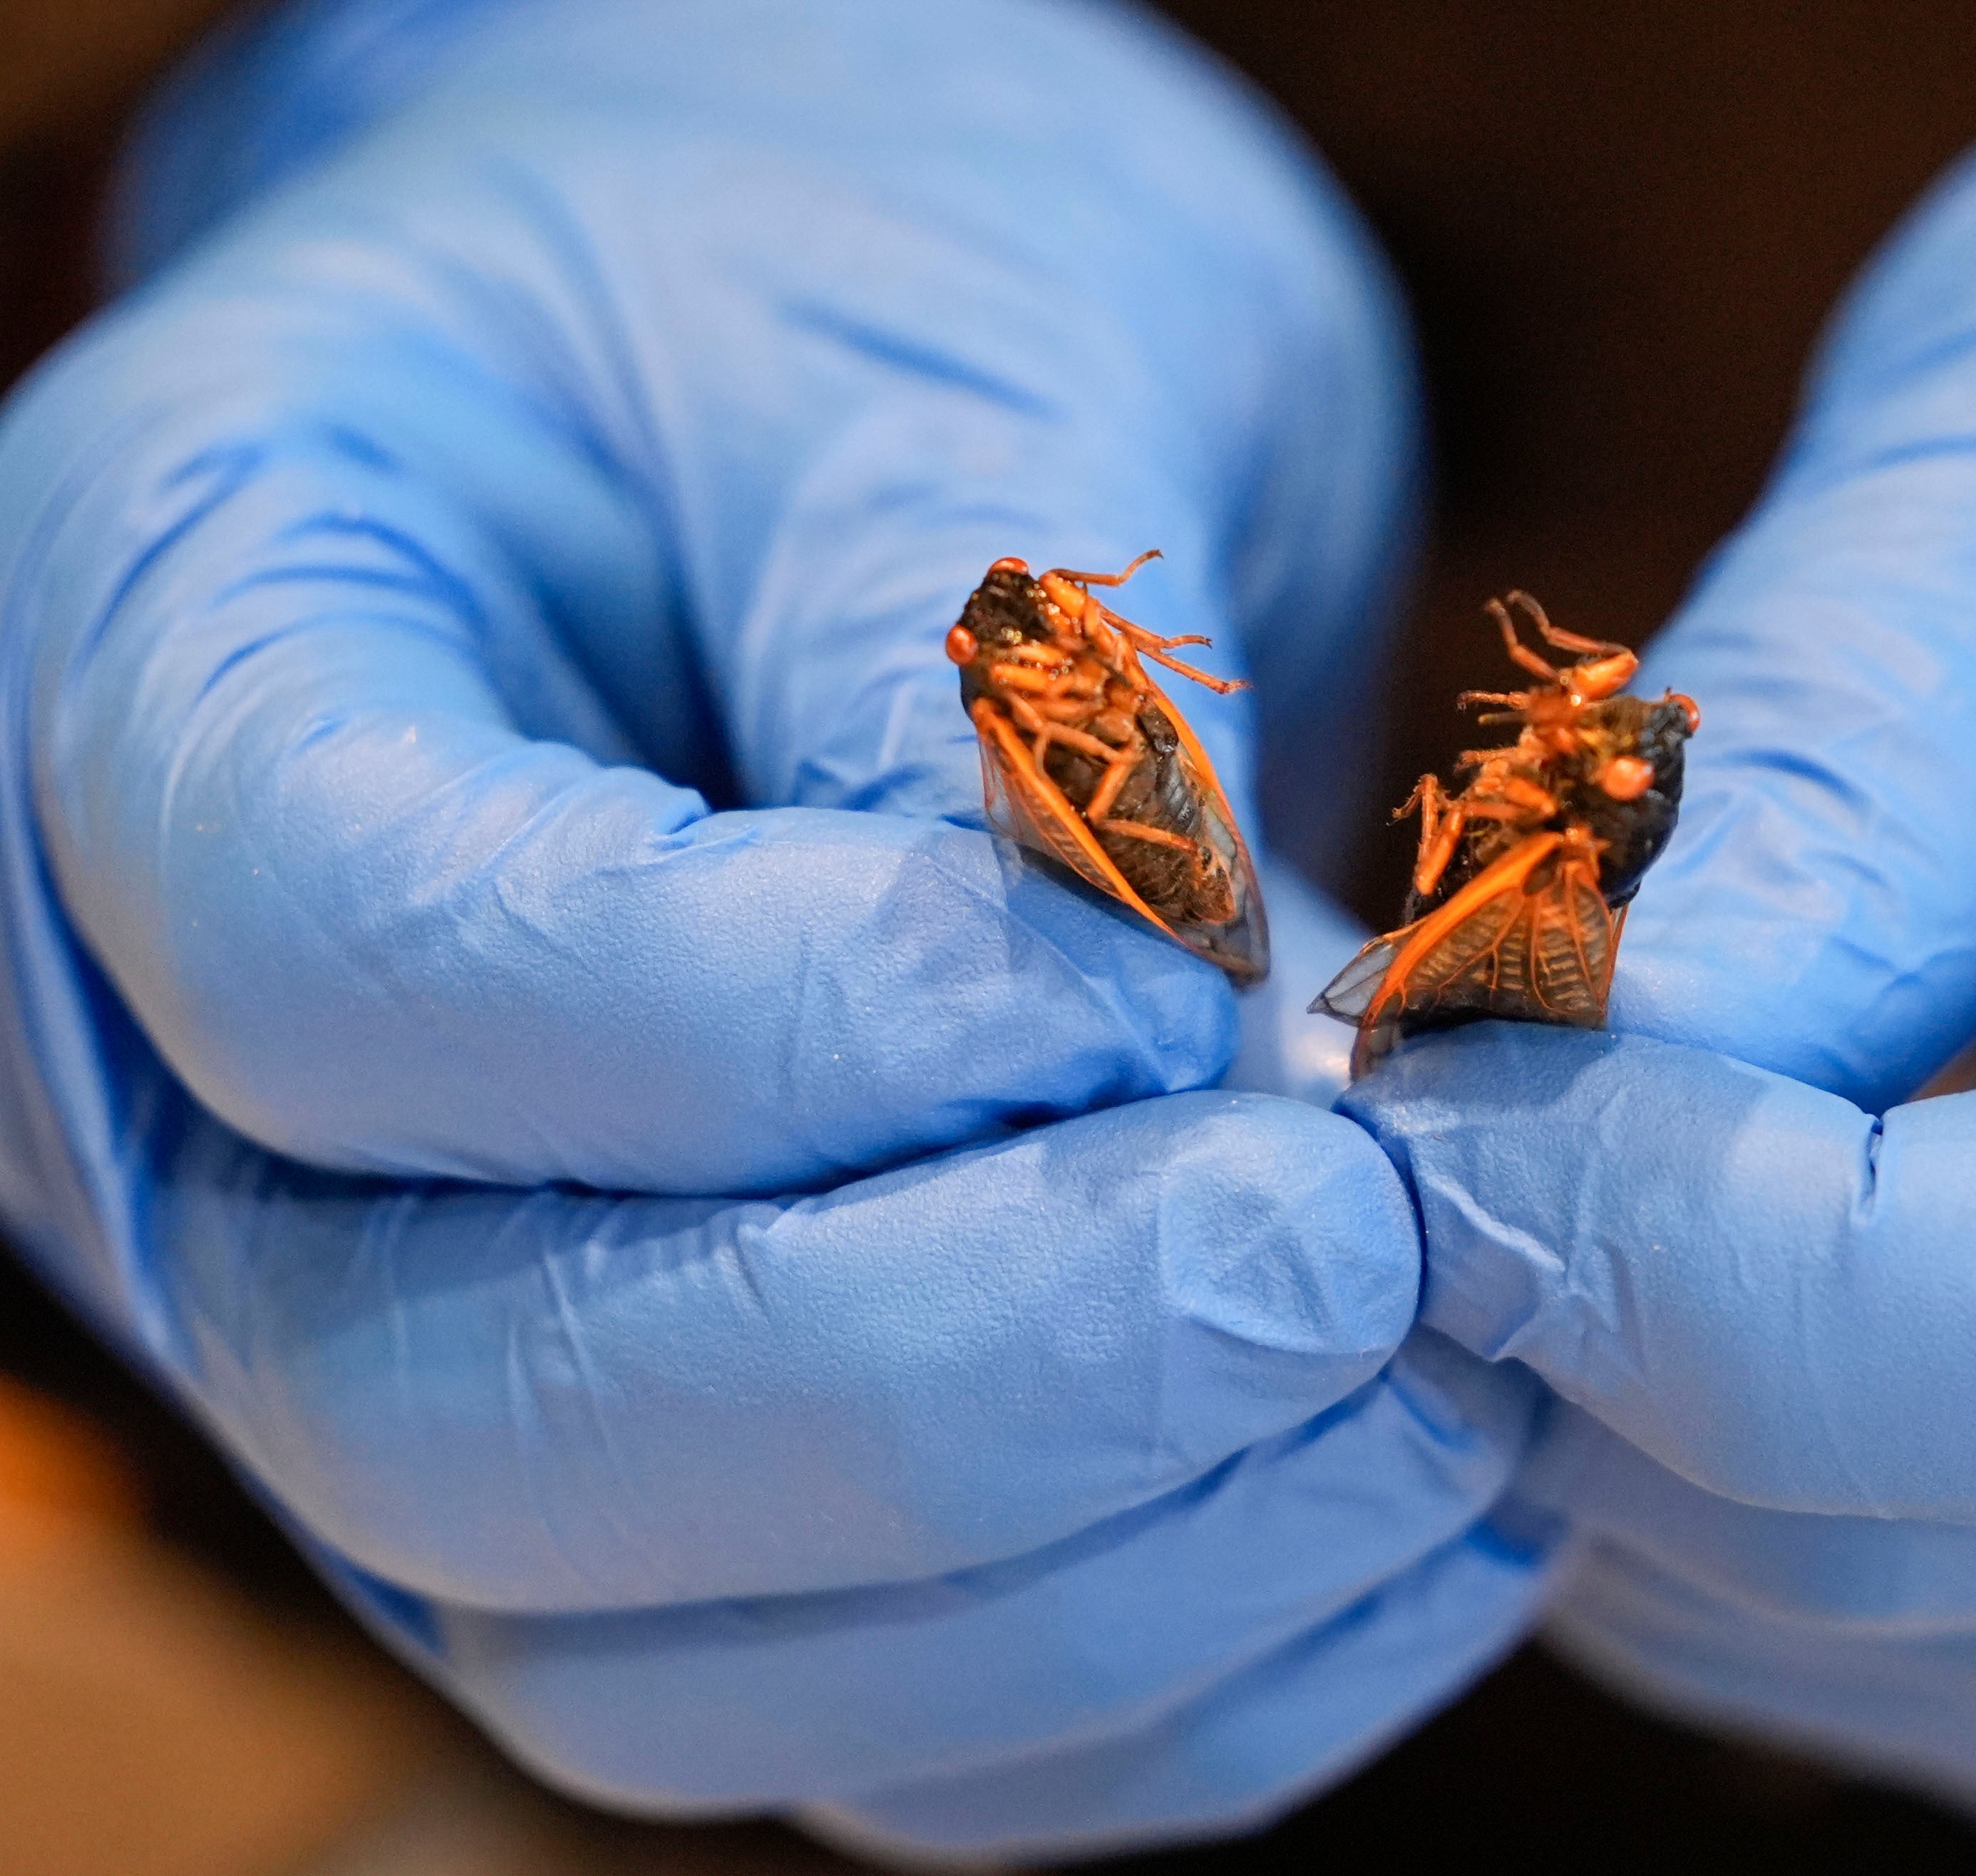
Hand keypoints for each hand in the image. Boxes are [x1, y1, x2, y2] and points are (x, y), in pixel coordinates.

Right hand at [0, 0, 1541, 1856]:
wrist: (841, 402)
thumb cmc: (856, 287)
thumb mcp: (937, 349)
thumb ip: (1014, 695)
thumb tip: (1153, 1057)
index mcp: (166, 672)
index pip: (357, 963)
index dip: (774, 1024)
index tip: (1155, 980)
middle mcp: (200, 1086)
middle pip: (454, 1405)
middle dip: (960, 1379)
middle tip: (1346, 1257)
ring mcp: (415, 1328)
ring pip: (646, 1651)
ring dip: (1094, 1576)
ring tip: (1442, 1389)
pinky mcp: (652, 1495)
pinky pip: (853, 1720)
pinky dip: (1157, 1671)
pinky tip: (1414, 1509)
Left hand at [1345, 1, 1975, 1857]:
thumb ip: (1871, 746)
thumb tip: (1531, 1048)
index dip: (1717, 1245)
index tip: (1433, 1070)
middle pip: (1955, 1533)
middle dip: (1594, 1311)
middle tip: (1429, 1054)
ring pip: (1857, 1625)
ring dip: (1619, 1383)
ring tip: (1610, 1078)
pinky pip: (1885, 1633)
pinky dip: (1703, 1446)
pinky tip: (1736, 1194)